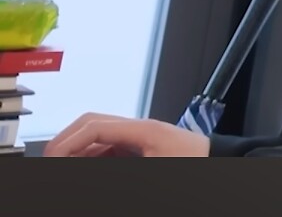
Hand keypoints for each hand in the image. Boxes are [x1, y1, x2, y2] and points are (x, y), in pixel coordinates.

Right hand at [44, 114, 210, 157]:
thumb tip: (82, 158)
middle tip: (51, 158)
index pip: (93, 126)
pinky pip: (111, 147)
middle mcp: (142, 127)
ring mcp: (143, 136)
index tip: (51, 158)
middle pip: (93, 124)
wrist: (221, 163)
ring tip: (64, 163)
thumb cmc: (194, 162)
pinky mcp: (145, 147)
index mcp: (144, 128)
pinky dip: (94, 156)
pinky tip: (85, 165)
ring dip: (79, 150)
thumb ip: (110, 159)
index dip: (66, 142)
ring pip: (100, 137)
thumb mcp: (149, 166)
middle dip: (68, 140)